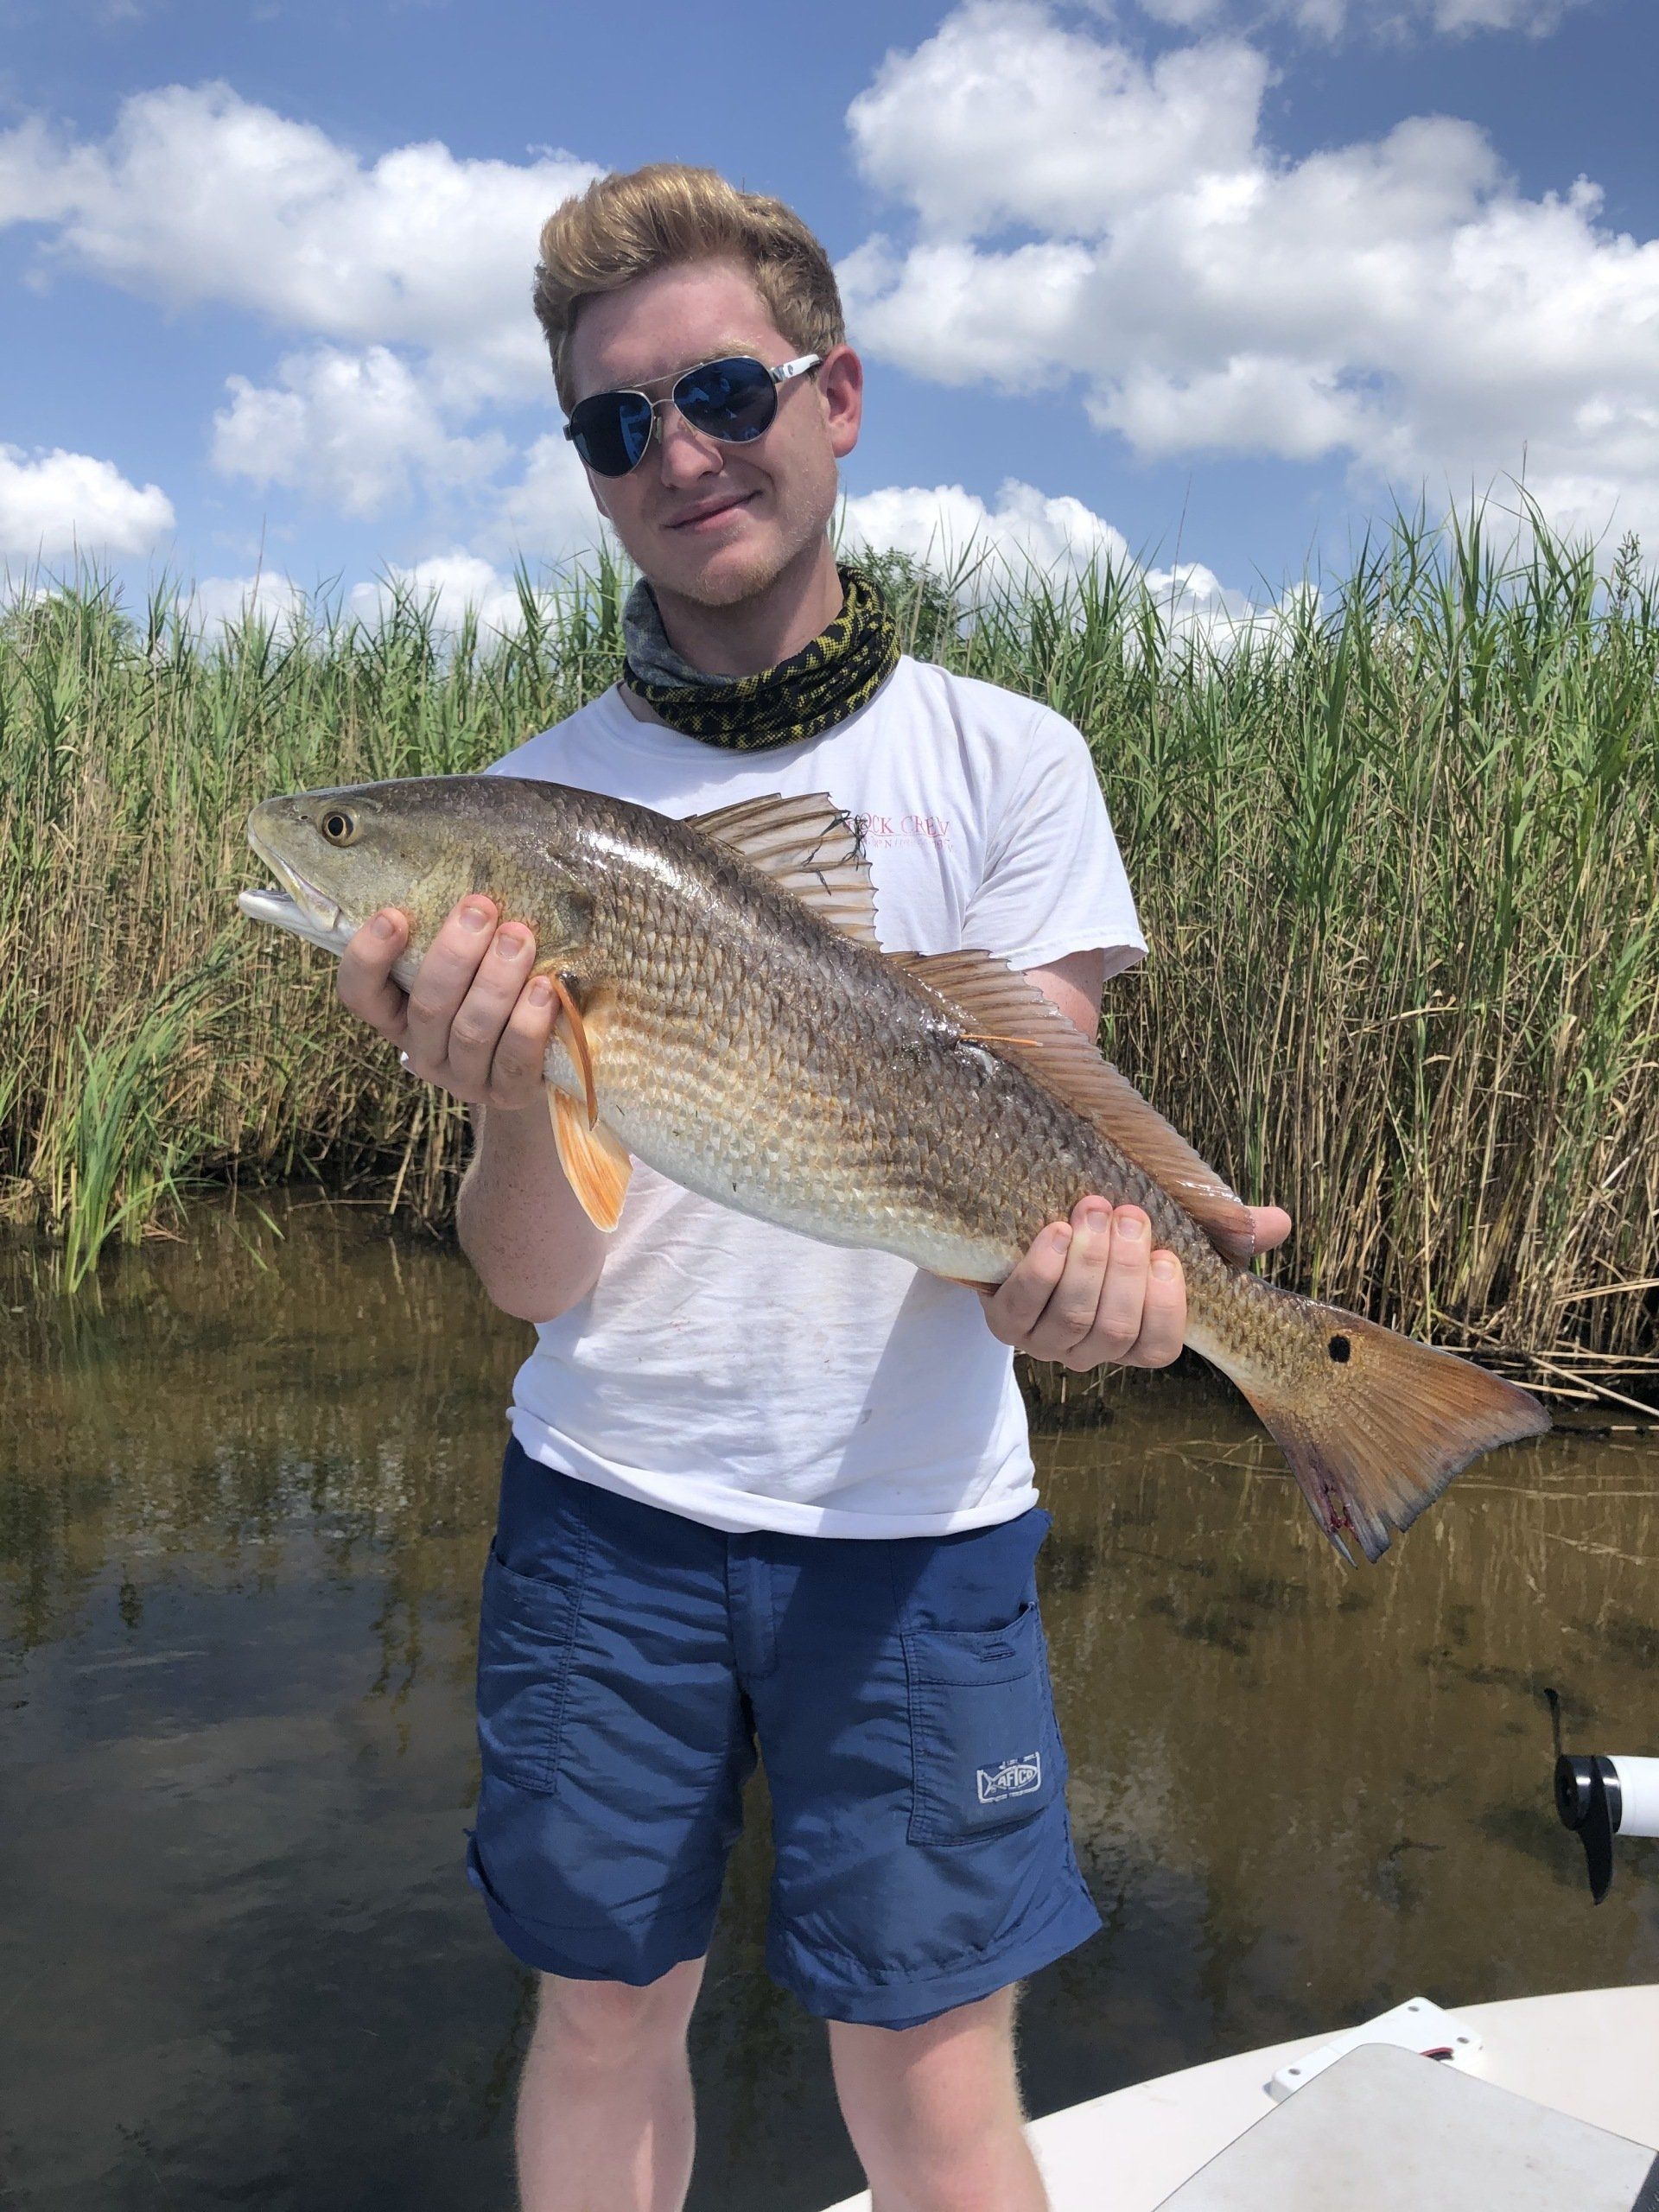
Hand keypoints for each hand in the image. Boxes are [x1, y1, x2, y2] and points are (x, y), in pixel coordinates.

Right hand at [336, 897, 556, 1110]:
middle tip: (480, 909)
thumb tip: (470, 878)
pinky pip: (514, 1059)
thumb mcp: (465, 968)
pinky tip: (545, 989)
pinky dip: (529, 1022)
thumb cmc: (493, 996)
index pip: (360, 995)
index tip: (393, 914)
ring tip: (519, 939)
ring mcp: (464, 1078)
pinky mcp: (508, 1095)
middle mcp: (424, 1051)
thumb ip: (456, 936)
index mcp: (398, 1017)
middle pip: (428, 1006)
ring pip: (471, 1030)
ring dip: (496, 981)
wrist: (536, 1067)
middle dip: (455, 955)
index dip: (369, 957)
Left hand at [979, 1200, 1292, 1371]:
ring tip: (1093, 1210)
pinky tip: (1056, 1233)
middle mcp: (1087, 1349)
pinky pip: (1021, 1310)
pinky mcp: (1003, 1322)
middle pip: (1113, 1332)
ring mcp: (1043, 1340)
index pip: (1156, 1349)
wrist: (1024, 1222)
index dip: (1165, 1309)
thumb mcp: (1164, 1225)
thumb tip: (1279, 1224)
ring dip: (1086, 1263)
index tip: (1168, 1256)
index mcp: (1131, 1335)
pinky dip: (1041, 1270)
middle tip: (1127, 1213)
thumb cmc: (1107, 1231)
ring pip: (1071, 1320)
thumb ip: (1221, 1231)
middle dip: (1123, 1270)